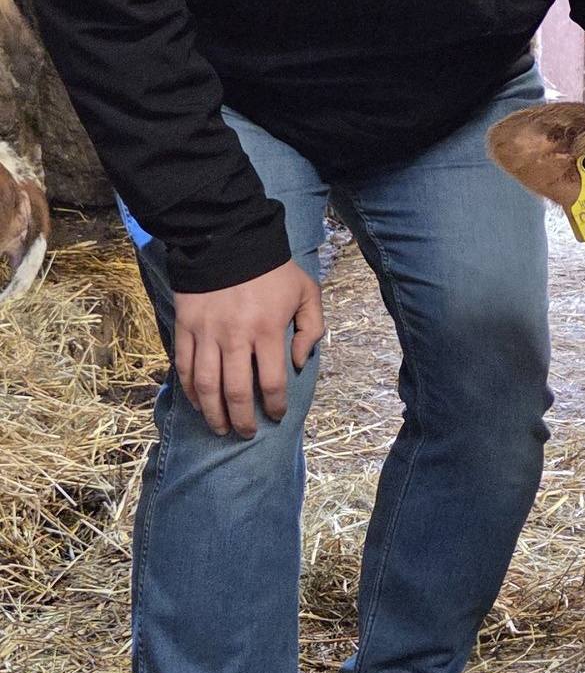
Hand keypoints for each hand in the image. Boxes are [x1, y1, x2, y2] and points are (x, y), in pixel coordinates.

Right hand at [173, 260, 323, 437]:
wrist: (227, 239)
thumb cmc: (272, 269)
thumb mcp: (306, 291)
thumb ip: (312, 327)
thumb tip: (299, 363)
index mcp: (267, 330)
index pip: (272, 382)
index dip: (275, 406)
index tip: (276, 415)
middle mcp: (235, 337)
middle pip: (237, 392)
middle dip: (242, 420)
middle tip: (246, 433)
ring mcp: (206, 333)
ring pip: (206, 385)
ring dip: (213, 413)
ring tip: (220, 428)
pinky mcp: (185, 326)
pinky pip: (184, 366)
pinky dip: (189, 389)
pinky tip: (198, 403)